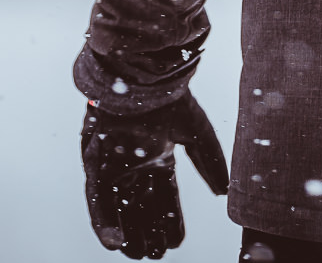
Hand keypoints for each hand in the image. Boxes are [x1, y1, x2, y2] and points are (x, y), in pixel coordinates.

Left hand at [81, 91, 228, 258]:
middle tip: (157, 254)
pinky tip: (114, 243)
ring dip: (127, 232)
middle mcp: (134, 163)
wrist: (144, 77)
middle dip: (149, 230)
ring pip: (120, 207)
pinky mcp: (97, 164)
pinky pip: (98, 199)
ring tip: (139, 255)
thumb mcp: (196, 132)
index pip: (165, 195)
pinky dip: (105, 222)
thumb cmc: (169, 98)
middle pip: (142, 205)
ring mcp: (114, 164)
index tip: (177, 242)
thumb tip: (224, 191)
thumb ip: (210, 161)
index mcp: (157, 155)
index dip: (171, 219)